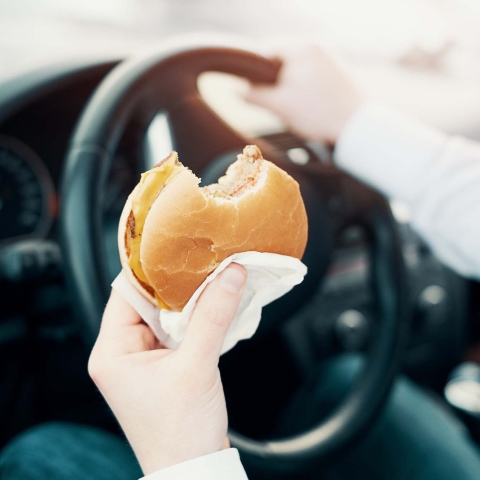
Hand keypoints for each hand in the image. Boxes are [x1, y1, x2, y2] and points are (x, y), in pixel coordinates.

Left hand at [88, 263, 246, 474]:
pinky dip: (196, 317)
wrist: (194, 470)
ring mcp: (144, 360)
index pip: (126, 293)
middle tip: (202, 260)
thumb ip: (213, 316)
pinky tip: (214, 305)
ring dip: (189, 301)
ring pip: (166, 315)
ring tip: (212, 278)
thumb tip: (230, 274)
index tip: (174, 246)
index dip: (150, 269)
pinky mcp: (165, 366)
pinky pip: (178, 330)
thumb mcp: (196, 366)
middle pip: (148, 301)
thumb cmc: (180, 432)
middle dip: (176, 284)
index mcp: (112, 351)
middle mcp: (123, 353)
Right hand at [245, 45, 364, 144]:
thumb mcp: (280, 106)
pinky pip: (312, 75)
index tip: (257, 93)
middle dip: (275, 81)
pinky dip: (305, 89)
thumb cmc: (319, 115)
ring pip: (297, 69)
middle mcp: (318, 46)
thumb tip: (235, 89)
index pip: (266, 52)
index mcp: (302, 47)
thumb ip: (254, 95)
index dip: (256, 73)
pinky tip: (310, 107)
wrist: (357, 128)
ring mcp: (331, 57)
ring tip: (297, 108)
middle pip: (282, 60)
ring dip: (289, 86)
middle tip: (279, 104)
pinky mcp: (339, 71)